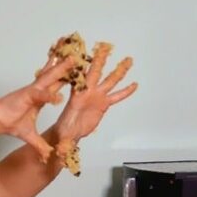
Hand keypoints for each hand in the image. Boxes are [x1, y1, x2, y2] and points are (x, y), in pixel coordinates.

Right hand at [0, 58, 71, 159]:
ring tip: (72, 59)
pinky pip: (39, 94)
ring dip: (61, 68)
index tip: (77, 71)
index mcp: (40, 97)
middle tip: (78, 55)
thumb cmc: (10, 123)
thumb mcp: (30, 135)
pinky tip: (58, 98)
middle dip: (66, 65)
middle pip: (55, 76)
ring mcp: (32, 91)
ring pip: (49, 77)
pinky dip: (48, 96)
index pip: (56, 85)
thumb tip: (47, 155)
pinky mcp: (26, 95)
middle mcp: (37, 91)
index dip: (67, 78)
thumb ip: (40, 144)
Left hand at [53, 42, 137, 158]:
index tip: (78, 55)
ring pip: (109, 81)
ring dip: (119, 71)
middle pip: (94, 73)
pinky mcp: (103, 104)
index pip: (76, 79)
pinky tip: (134, 85)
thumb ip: (65, 140)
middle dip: (100, 60)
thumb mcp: (62, 133)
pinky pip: (116, 96)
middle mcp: (87, 92)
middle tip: (104, 46)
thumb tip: (62, 150)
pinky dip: (125, 91)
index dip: (77, 68)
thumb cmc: (62, 129)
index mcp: (75, 96)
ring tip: (128, 60)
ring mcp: (96, 96)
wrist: (68, 132)